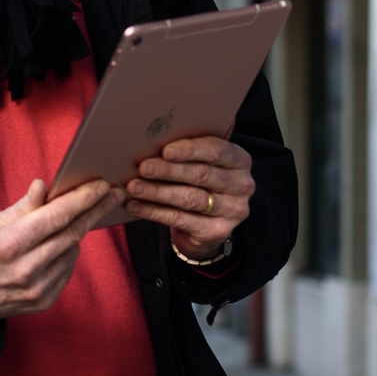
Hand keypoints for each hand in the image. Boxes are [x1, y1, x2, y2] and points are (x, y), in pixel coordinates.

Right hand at [0, 179, 124, 322]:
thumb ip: (23, 207)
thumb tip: (44, 185)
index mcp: (9, 244)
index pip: (55, 217)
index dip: (82, 199)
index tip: (100, 186)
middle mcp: (26, 269)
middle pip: (72, 233)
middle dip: (95, 210)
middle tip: (111, 195)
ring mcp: (37, 289)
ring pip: (73, 250)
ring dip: (76, 232)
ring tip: (70, 221)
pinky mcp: (44, 301)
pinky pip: (67, 270)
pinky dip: (67, 253)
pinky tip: (58, 245)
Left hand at [125, 137, 253, 260]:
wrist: (207, 225)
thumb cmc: (199, 184)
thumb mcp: (201, 164)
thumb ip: (186, 154)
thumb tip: (148, 143)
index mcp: (239, 161)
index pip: (217, 150)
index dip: (190, 150)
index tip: (165, 150)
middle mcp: (242, 185)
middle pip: (202, 175)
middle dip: (169, 171)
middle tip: (143, 167)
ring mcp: (232, 210)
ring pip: (190, 198)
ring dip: (158, 192)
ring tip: (134, 187)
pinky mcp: (218, 231)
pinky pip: (181, 219)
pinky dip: (154, 212)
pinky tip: (136, 206)